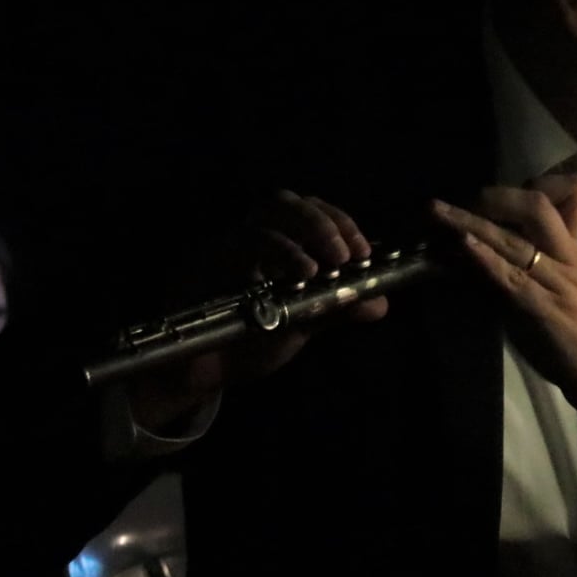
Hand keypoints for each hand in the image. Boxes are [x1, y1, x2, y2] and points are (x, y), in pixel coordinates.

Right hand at [128, 190, 389, 430]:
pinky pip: (228, 253)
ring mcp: (220, 249)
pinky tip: (284, 283)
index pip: (309, 209)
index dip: (338, 222)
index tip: (361, 253)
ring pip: (257, 224)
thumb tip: (380, 303)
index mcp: (275, 240)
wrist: (201, 373)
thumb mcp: (301, 323)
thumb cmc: (250, 339)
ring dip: (293, 243)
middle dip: (320, 224)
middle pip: (282, 203)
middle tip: (344, 256)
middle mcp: (247, 236)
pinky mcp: (196, 269)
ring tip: (316, 271)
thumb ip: (337, 308)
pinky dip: (263, 262)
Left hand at [430, 173, 576, 427]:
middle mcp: (566, 257)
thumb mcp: (571, 279)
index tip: (488, 192)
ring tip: (438, 212)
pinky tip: (463, 245)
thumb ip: (546, 253)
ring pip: (514, 240)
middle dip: (491, 197)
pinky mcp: (543, 309)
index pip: (565, 195)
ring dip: (470, 223)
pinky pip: (512, 277)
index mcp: (574, 248)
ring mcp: (556, 282)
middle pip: (535, 207)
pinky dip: (485, 258)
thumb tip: (506, 233)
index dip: (525, 186)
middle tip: (449, 202)